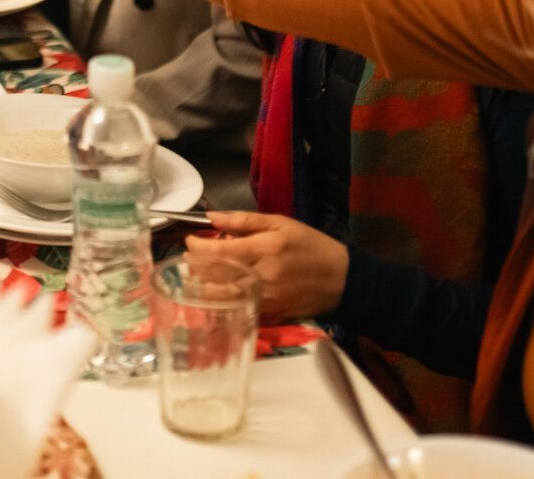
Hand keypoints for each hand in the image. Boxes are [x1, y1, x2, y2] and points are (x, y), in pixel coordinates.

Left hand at [185, 211, 350, 321]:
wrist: (343, 280)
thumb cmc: (311, 246)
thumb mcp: (280, 223)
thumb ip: (243, 220)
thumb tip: (211, 218)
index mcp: (263, 249)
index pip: (216, 252)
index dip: (195, 247)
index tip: (191, 241)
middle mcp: (260, 276)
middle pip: (212, 275)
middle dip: (195, 265)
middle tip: (192, 257)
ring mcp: (263, 298)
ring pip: (220, 295)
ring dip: (203, 284)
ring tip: (201, 273)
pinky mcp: (268, 314)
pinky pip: (236, 307)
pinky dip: (221, 299)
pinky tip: (218, 289)